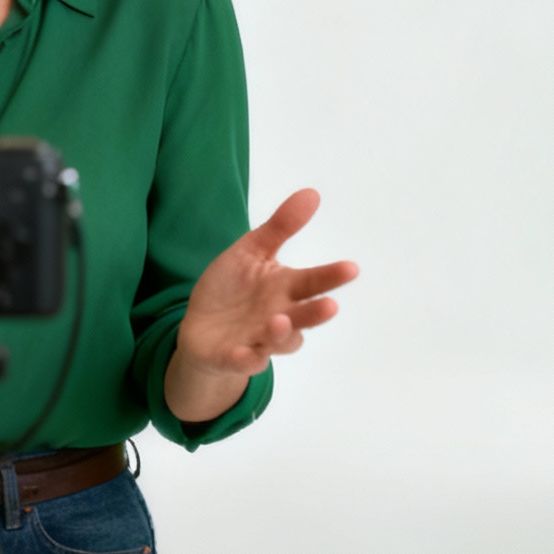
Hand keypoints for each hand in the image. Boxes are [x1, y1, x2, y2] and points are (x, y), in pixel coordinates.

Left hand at [166, 188, 358, 421]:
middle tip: (331, 305)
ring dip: (280, 333)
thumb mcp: (252, 251)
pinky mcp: (234, 357)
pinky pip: (243, 361)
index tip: (351, 268)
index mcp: (284, 289)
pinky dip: (247, 359)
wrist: (202, 327)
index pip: (312, 282)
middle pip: (302, 316)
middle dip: (316, 313)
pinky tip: (248, 353)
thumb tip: (312, 192)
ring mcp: (258, 340)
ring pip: (277, 341)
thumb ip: (281, 227)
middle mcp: (279, 317)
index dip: (330, 276)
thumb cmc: (233, 287)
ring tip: (279, 320)